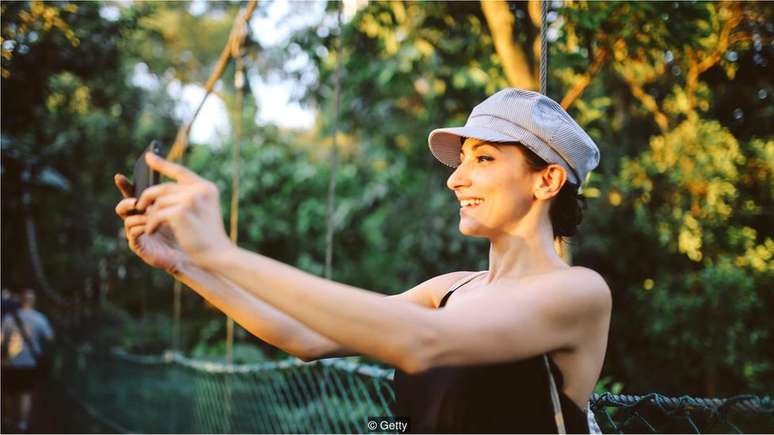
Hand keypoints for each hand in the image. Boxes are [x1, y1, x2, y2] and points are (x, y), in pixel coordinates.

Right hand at [114, 174, 187, 273]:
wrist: (195, 253)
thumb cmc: (189, 228)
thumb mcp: (182, 205)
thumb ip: (174, 190)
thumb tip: (166, 167)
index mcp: (149, 207)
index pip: (133, 193)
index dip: (124, 185)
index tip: (119, 176)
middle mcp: (141, 219)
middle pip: (124, 207)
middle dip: (126, 201)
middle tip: (135, 201)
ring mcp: (140, 233)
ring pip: (128, 220)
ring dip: (138, 216)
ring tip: (149, 216)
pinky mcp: (141, 246)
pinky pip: (132, 234)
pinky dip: (139, 228)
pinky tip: (149, 226)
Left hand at [135, 153, 232, 267]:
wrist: (217, 253)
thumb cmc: (208, 236)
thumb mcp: (202, 211)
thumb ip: (187, 197)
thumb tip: (158, 193)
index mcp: (206, 187)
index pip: (180, 171)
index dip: (162, 164)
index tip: (148, 157)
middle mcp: (200, 190)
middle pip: (163, 188)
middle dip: (148, 198)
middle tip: (139, 207)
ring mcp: (191, 199)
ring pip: (158, 202)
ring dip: (151, 215)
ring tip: (152, 226)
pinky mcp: (181, 212)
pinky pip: (156, 214)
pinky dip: (151, 223)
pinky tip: (152, 231)